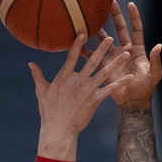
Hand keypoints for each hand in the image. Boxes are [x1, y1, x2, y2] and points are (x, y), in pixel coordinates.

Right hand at [32, 34, 130, 160]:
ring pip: (104, 73)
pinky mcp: (95, 100)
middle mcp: (77, 81)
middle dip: (102, 49)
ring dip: (116, 62)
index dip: (78, 44)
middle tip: (111, 38)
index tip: (84, 33)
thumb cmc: (49, 111)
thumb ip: (38, 75)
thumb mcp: (41, 91)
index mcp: (64, 77)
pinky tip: (130, 77)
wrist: (59, 129)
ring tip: (126, 53)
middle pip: (92, 61)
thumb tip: (30, 63)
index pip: (72, 57)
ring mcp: (87, 90)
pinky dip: (120, 83)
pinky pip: (110, 90)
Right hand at [83, 0, 161, 108]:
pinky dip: (86, 50)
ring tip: (90, 17)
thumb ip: (156, 60)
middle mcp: (124, 50)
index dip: (133, 16)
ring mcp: (113, 58)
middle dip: (114, 15)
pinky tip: (78, 42)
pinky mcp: (104, 67)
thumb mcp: (154, 75)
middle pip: (119, 29)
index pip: (136, 29)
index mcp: (137, 49)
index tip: (130, 4)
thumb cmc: (146, 88)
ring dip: (98, 29)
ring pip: (104, 39)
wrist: (133, 102)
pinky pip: (93, 57)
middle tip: (108, 1)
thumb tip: (159, 45)